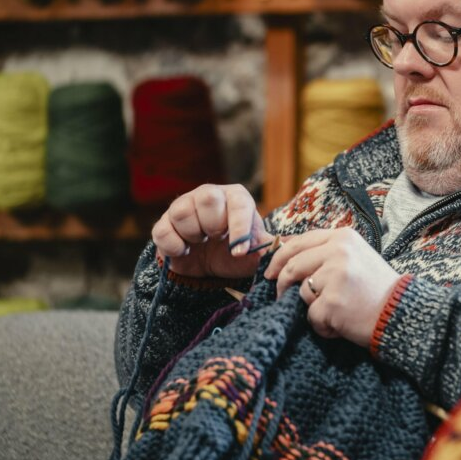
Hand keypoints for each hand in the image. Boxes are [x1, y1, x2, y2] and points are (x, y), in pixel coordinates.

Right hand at [151, 184, 272, 278]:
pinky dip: (173, 246)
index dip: (238, 229)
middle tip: (216, 238)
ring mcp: (184, 206)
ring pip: (181, 211)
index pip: (238, 204)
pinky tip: (185, 251)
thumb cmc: (237, 252)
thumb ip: (274, 247)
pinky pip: (162, 230)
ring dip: (193, 235)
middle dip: (212, 224)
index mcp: (236, 198)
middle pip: (207, 198)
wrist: (210, 265)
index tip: (239, 251)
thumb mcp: (257, 251)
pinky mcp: (164, 223)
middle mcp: (210, 195)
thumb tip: (298, 244)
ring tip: (201, 242)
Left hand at [263, 228, 400, 345]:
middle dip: (282, 284)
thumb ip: (327, 252)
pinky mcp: (331, 302)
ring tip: (336, 311)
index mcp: (343, 237)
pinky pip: (312, 316)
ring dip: (312, 307)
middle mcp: (338, 251)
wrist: (401, 313)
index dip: (280, 258)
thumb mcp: (356, 257)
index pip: (299, 242)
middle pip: (292, 266)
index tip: (271, 272)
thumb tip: (288, 257)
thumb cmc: (377, 288)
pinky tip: (342, 323)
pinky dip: (323, 325)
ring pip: (301, 293)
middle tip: (282, 297)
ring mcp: (334, 276)